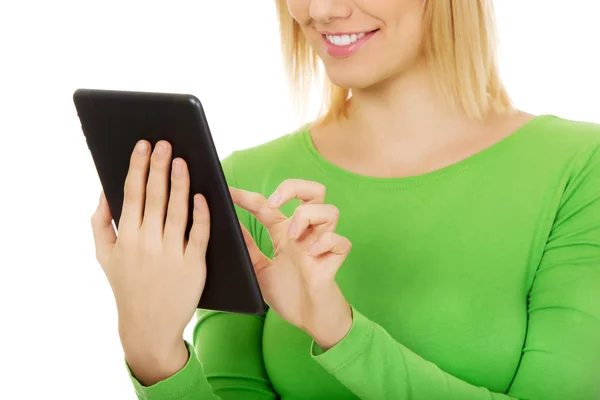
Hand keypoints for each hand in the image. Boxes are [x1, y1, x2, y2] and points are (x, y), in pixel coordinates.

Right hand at [90, 140, 210, 382]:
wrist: (149, 326)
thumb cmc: (127, 286)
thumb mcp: (104, 257)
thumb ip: (100, 223)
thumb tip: (103, 191)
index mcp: (125, 237)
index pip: (132, 193)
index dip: (137, 166)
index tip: (143, 144)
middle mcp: (147, 243)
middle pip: (155, 196)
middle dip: (159, 166)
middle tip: (165, 142)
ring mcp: (171, 254)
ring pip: (178, 210)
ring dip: (181, 183)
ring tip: (183, 161)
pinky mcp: (194, 265)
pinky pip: (199, 234)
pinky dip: (201, 213)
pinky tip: (202, 195)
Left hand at [231, 179, 352, 348]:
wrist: (310, 321)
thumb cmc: (289, 294)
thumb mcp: (260, 269)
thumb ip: (249, 248)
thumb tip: (232, 227)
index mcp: (286, 233)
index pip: (269, 205)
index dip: (247, 196)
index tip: (228, 193)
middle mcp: (305, 234)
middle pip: (313, 191)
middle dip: (294, 187)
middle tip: (274, 203)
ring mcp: (321, 245)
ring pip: (330, 210)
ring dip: (308, 216)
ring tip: (292, 236)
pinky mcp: (334, 261)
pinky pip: (340, 241)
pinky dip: (326, 243)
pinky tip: (311, 254)